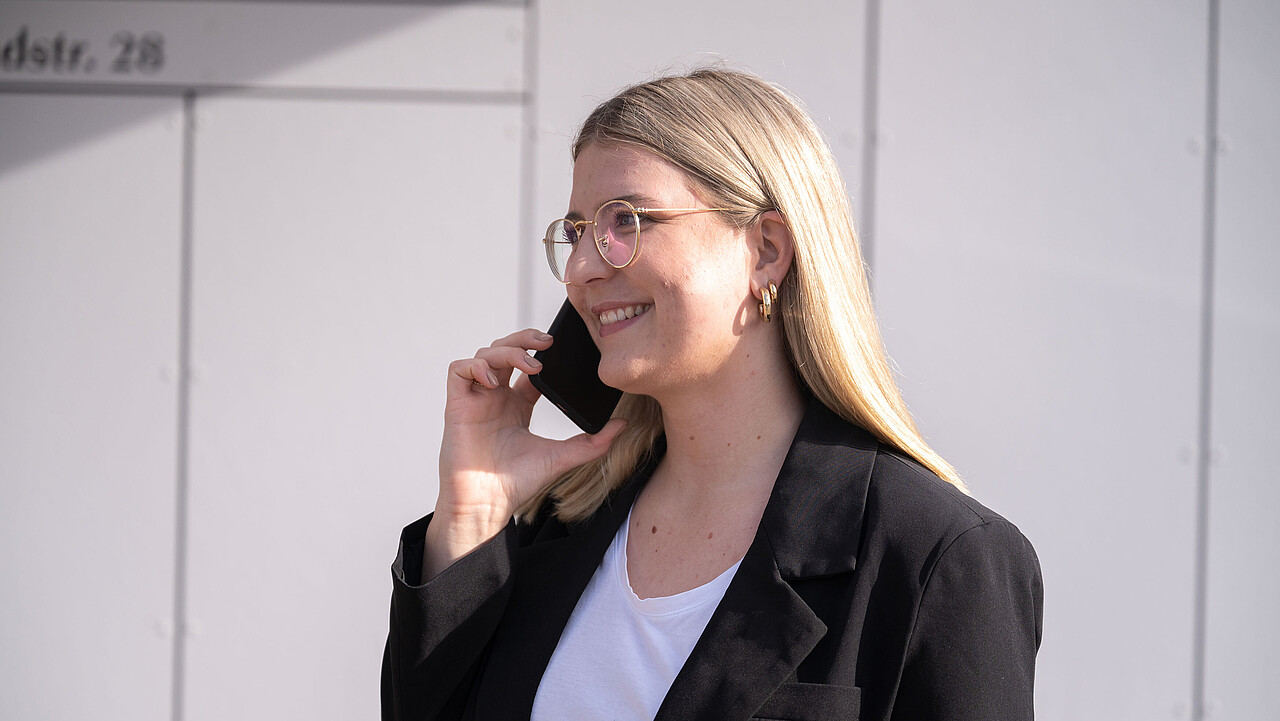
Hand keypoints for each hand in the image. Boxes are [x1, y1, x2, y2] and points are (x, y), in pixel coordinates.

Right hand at [426, 328, 625, 576]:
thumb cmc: (517, 483)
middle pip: (505, 350)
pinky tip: (494, 379)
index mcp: (517, 405)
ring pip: (485, 355)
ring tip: (531, 364)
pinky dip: (475, 365)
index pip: (527, 365)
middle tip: (548, 343)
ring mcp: (476, 400)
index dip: (540, 352)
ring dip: (507, 350)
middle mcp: (496, 398)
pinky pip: (458, 370)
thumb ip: (592, 442)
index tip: (560, 349)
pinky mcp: (457, 406)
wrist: (487, 505)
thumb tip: (622, 425)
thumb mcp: (562, 457)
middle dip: (524, 339)